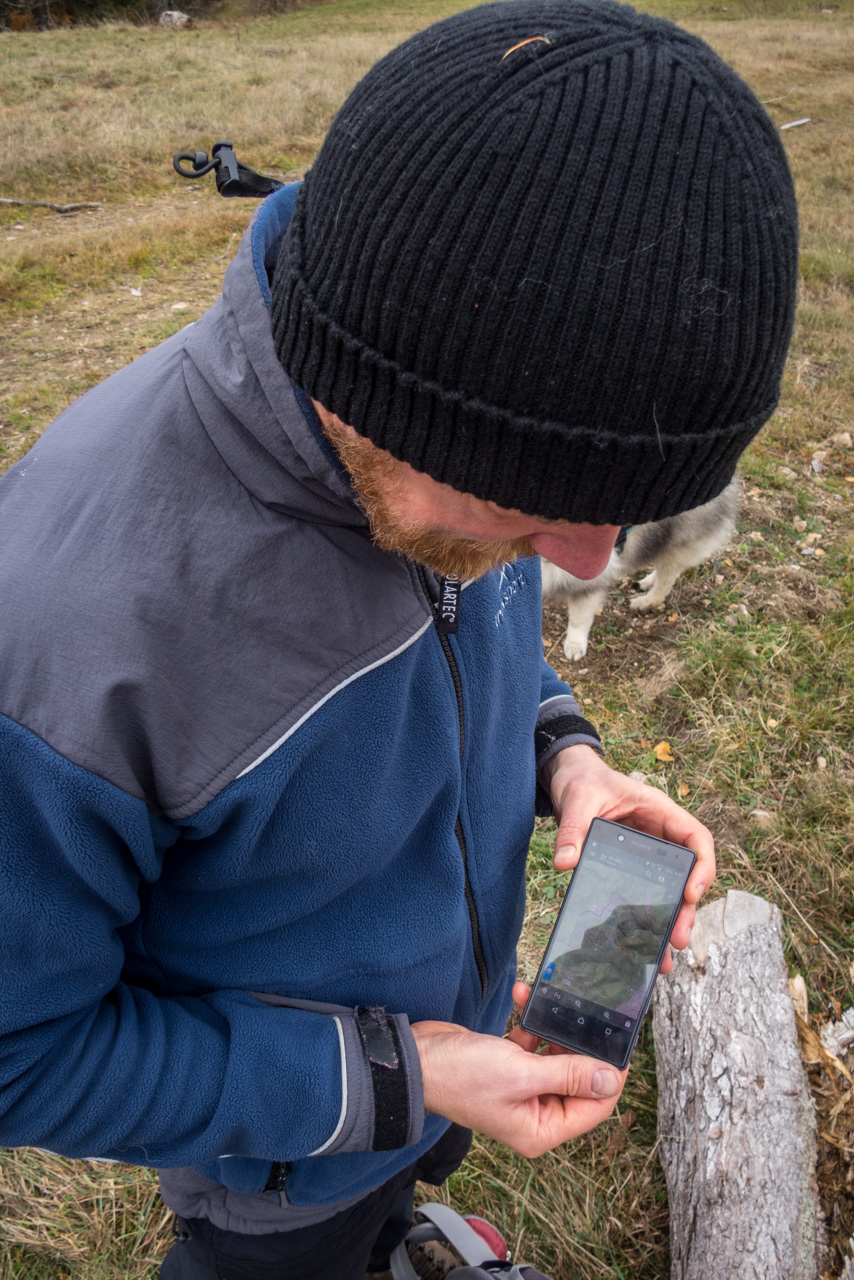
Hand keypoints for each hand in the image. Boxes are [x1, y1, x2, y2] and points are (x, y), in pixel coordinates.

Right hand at [411, 984, 624, 1157]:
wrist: (416, 1059)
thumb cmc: (461, 1076)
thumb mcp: (522, 1074)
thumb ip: (569, 1076)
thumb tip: (610, 1080)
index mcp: (541, 1129)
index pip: (594, 1107)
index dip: (608, 1077)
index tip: (616, 1044)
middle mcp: (534, 1113)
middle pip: (578, 1081)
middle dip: (577, 1046)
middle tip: (585, 1015)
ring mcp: (521, 1089)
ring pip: (555, 1059)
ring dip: (552, 1029)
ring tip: (547, 1002)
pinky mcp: (508, 1067)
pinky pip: (532, 1045)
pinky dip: (531, 1024)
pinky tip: (524, 1000)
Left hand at [539, 745, 714, 964]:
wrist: (568, 778)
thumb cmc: (581, 781)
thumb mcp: (577, 799)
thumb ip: (572, 829)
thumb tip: (564, 862)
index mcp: (659, 811)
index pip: (696, 838)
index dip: (702, 866)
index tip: (691, 893)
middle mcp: (660, 834)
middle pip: (687, 873)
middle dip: (686, 908)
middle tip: (678, 938)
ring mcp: (648, 852)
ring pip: (670, 888)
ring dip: (670, 920)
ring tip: (665, 954)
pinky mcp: (632, 865)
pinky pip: (647, 891)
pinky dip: (647, 917)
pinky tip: (642, 943)